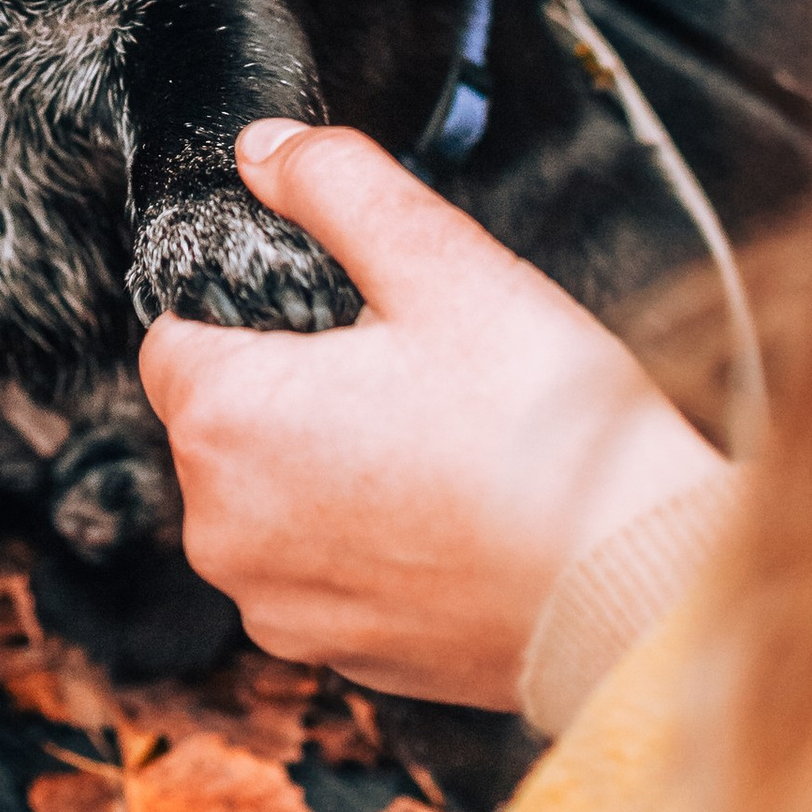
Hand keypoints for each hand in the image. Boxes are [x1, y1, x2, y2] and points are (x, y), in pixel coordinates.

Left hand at [138, 119, 724, 708]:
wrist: (636, 586)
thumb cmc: (542, 428)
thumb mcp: (440, 260)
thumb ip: (335, 185)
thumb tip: (264, 153)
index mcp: (225, 423)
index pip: (175, 336)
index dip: (247, 308)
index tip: (331, 311)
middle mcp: (225, 529)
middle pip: (220, 419)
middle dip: (289, 385)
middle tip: (405, 372)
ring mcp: (280, 607)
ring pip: (268, 499)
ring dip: (323, 466)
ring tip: (435, 445)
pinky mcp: (339, 658)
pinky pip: (320, 570)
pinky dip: (364, 539)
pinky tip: (447, 516)